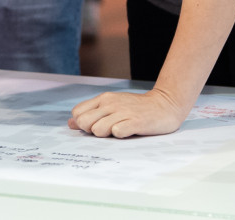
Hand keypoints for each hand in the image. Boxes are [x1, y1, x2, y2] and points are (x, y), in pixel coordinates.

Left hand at [68, 88, 187, 137]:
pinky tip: (128, 131)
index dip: (82, 124)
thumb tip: (70, 123)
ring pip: (98, 129)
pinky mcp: (135, 122)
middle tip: (107, 130)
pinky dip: (120, 135)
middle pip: (84, 122)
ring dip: (106, 135)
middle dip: (91, 131)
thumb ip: (91, 113)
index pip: (77, 113)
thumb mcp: (112, 107)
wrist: (164, 105)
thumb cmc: (135, 109)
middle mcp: (110, 104)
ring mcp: (123, 112)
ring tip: (119, 131)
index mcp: (103, 99)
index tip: (95, 126)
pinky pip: (117, 132)